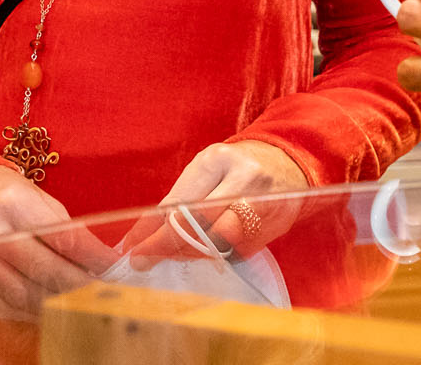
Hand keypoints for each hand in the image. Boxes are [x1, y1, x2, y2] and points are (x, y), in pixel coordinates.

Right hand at [0, 165, 115, 320]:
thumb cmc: (4, 195)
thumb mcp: (37, 198)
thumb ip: (64, 228)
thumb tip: (97, 261)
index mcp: (13, 204)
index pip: (63, 238)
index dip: (93, 258)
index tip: (113, 268)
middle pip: (45, 271)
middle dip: (80, 284)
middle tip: (103, 291)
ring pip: (26, 295)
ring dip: (59, 303)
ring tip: (82, 301)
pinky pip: (5, 306)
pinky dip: (32, 311)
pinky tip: (51, 307)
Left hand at [122, 141, 307, 266]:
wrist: (288, 161)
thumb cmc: (236, 166)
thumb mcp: (206, 170)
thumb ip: (178, 200)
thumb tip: (141, 236)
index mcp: (219, 160)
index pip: (180, 204)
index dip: (153, 232)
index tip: (132, 250)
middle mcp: (244, 180)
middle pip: (199, 226)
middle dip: (167, 247)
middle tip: (144, 260)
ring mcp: (263, 205)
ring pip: (218, 244)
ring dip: (189, 254)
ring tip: (171, 256)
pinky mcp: (274, 227)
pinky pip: (236, 250)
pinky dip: (214, 256)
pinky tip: (200, 255)